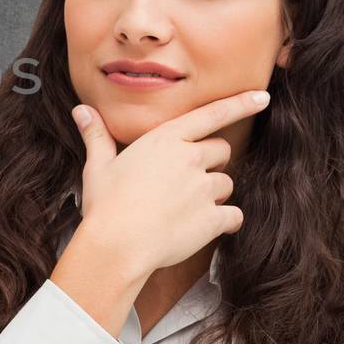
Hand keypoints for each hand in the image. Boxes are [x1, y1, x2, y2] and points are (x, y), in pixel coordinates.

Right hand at [73, 88, 268, 276]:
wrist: (116, 246)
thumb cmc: (104, 205)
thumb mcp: (97, 166)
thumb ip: (97, 136)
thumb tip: (82, 111)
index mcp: (165, 139)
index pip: (212, 114)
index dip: (240, 104)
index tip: (262, 97)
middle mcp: (190, 158)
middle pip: (222, 151)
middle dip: (211, 163)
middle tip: (186, 180)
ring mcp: (204, 189)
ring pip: (226, 184)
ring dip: (213, 193)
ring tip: (185, 208)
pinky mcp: (212, 218)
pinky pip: (234, 215)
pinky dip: (225, 221)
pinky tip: (205, 227)